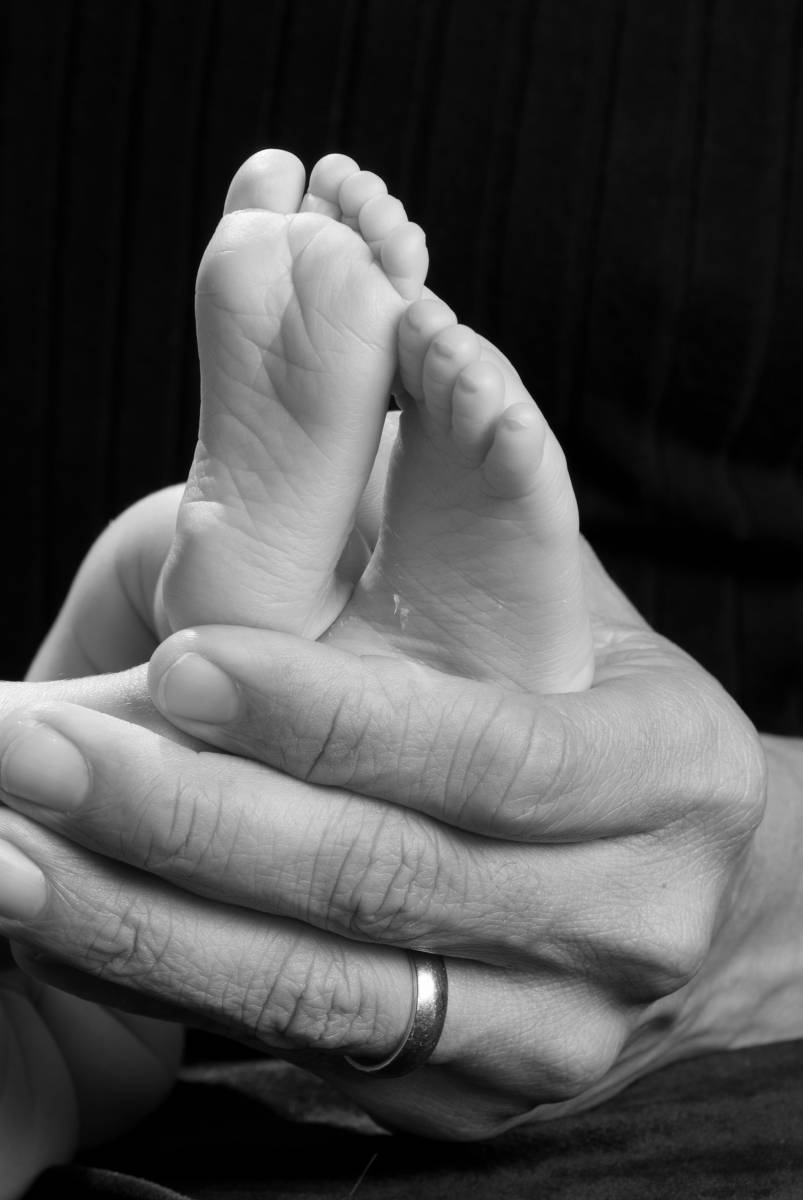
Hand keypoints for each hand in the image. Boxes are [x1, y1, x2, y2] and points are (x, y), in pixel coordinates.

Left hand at [0, 542, 775, 1141]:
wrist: (671, 865)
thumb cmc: (587, 689)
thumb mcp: (545, 587)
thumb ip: (453, 491)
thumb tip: (320, 322)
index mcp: (667, 772)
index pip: (489, 750)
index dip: (331, 716)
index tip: (178, 662)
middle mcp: (628, 922)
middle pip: (387, 883)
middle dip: (191, 818)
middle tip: (31, 754)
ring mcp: (551, 1032)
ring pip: (325, 996)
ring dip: (147, 922)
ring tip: (7, 849)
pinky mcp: (471, 1095)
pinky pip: (305, 1055)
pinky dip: (176, 985)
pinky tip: (71, 920)